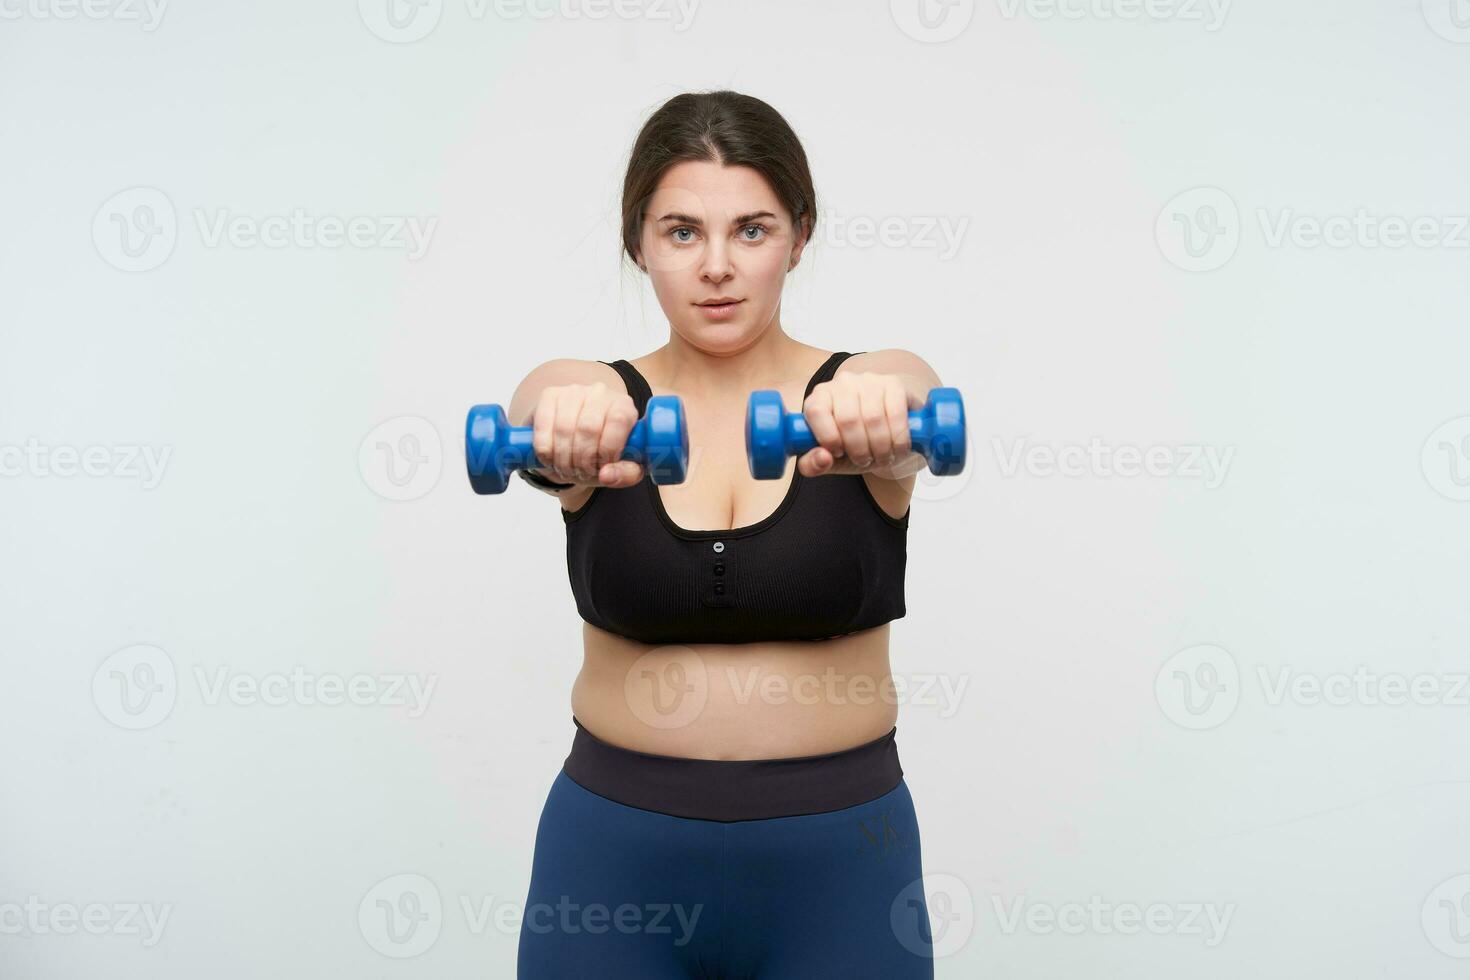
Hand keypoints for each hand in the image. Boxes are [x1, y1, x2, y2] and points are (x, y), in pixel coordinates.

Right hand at [527, 382, 645, 487]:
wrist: (573, 441)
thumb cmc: (601, 451)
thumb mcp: (621, 466)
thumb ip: (626, 474)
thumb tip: (606, 475)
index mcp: (623, 405)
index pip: (618, 420)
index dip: (608, 449)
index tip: (601, 467)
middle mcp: (600, 392)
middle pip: (589, 428)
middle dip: (583, 460)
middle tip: (581, 474)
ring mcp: (573, 391)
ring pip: (564, 429)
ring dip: (563, 459)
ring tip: (567, 470)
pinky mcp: (549, 395)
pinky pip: (543, 427)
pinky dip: (545, 451)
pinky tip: (550, 459)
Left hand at [796, 371, 918, 477]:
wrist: (887, 433)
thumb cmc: (853, 445)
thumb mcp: (830, 460)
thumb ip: (814, 465)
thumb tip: (823, 458)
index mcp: (819, 397)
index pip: (816, 411)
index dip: (828, 437)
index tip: (839, 453)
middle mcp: (842, 383)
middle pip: (848, 419)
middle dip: (859, 450)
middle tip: (865, 461)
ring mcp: (869, 380)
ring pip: (873, 418)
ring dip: (880, 448)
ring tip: (882, 457)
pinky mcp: (894, 383)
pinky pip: (896, 414)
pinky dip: (898, 439)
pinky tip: (897, 448)